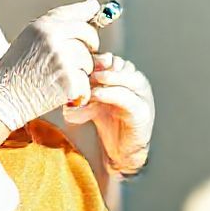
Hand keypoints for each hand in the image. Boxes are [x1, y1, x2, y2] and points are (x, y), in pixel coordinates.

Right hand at [0, 0, 99, 130]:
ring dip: (81, 71)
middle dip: (89, 46)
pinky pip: (86, 82)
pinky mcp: (69, 80)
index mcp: (42, 26)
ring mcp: (63, 59)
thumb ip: (54, 27)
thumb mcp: (28, 39)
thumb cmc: (12, 71)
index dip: (87, 12)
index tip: (94, 9)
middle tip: (80, 57)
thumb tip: (88, 8)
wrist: (2, 98)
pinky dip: (78, 90)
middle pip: (89, 35)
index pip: (74, 13)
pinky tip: (62, 92)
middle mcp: (54, 38)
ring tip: (59, 77)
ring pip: (89, 61)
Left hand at [62, 52, 154, 174]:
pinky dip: (111, 94)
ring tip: (91, 79)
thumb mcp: (92, 103)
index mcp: (126, 77)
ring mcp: (142, 97)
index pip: (111, 59)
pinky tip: (96, 94)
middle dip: (100, 66)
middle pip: (120, 65)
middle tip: (83, 70)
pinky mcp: (142, 112)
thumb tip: (67, 90)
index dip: (95, 60)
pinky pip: (127, 98)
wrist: (121, 151)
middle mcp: (136, 83)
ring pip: (128, 77)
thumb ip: (83, 93)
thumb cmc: (108, 123)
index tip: (79, 63)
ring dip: (107, 76)